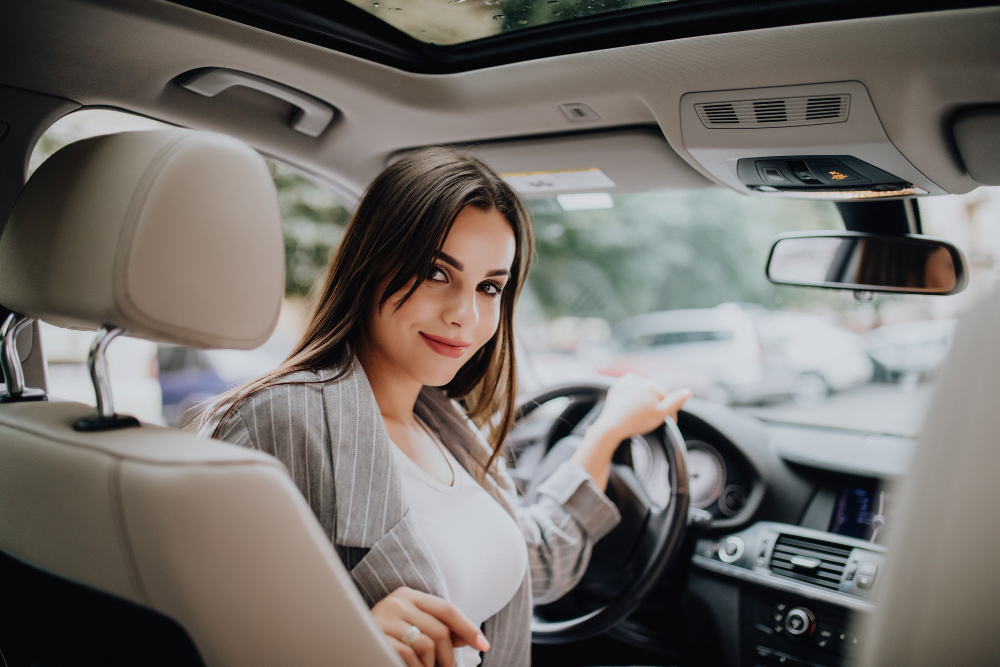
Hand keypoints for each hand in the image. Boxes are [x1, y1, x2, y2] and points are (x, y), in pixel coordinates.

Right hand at [371, 586, 489, 666]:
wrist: (351, 643)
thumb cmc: (388, 638)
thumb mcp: (415, 628)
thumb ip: (440, 630)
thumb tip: (472, 638)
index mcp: (409, 596)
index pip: (447, 610)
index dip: (468, 628)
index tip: (484, 645)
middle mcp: (397, 601)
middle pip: (440, 631)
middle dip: (448, 657)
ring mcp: (385, 617)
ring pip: (427, 645)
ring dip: (431, 665)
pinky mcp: (377, 635)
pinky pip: (409, 655)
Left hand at [571, 374, 691, 489]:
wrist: (612, 426)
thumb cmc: (637, 421)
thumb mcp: (661, 414)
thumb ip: (676, 401)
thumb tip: (688, 391)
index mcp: (653, 386)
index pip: (667, 398)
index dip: (670, 412)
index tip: (668, 423)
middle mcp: (640, 380)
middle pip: (655, 393)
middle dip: (657, 405)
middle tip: (653, 419)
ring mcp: (627, 383)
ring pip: (642, 389)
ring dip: (645, 398)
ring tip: (642, 412)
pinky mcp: (617, 387)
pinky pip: (629, 385)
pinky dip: (633, 391)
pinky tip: (633, 399)